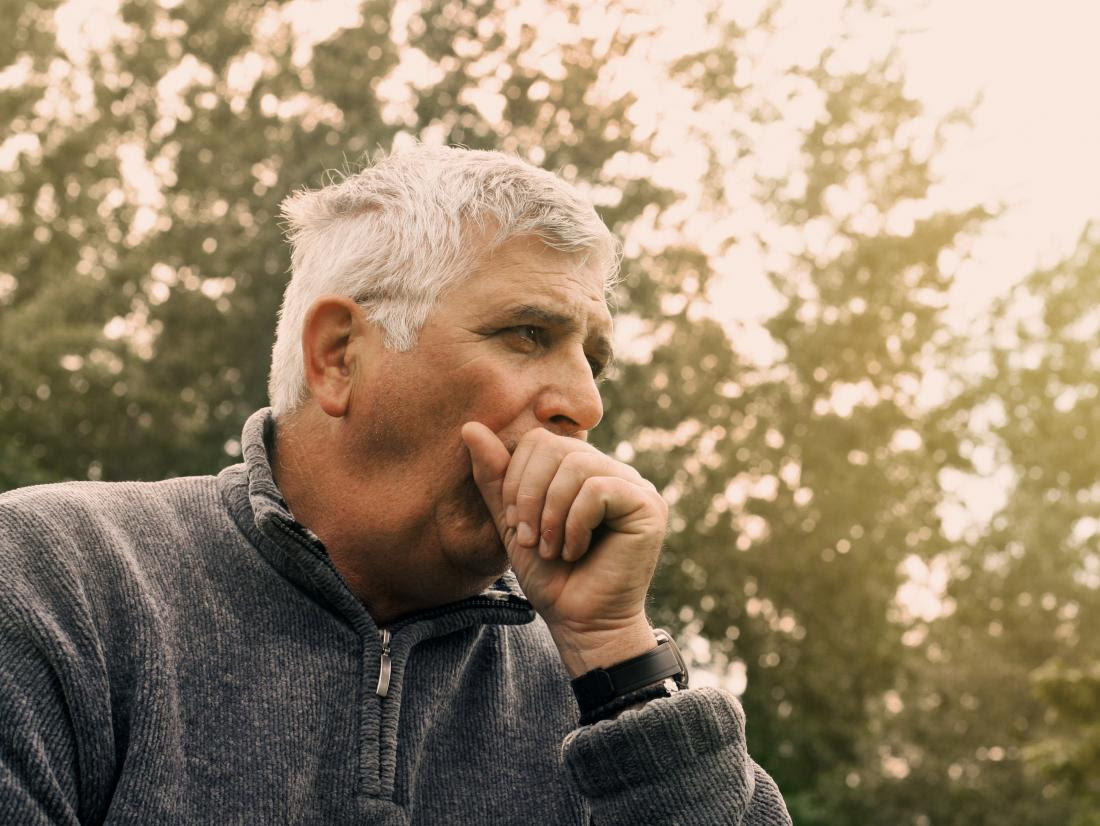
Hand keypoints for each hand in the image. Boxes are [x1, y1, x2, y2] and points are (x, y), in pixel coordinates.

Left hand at [461, 423, 667, 676]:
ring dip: (552, 514)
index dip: (517, 477)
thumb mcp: (513, 522)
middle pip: (557, 448)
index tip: (515, 524)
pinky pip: (599, 489)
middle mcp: (612, 471)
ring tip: (552, 549)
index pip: (541, 440)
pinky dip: (575, 524)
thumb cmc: (551, 578)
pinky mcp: (648, 505)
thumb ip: (495, 477)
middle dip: (530, 495)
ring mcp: (634, 485)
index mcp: (582, 470)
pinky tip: (576, 551)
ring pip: (577, 466)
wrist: (580, 624)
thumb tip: (470, 426)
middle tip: (531, 540)